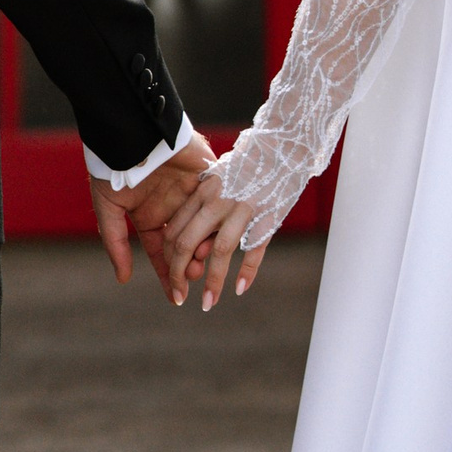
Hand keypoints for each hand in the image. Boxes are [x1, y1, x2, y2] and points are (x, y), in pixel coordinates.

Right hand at [88, 134, 211, 291]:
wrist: (131, 129)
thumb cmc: (114, 167)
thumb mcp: (110, 208)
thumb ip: (116, 243)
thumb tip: (123, 279)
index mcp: (150, 216)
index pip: (163, 253)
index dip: (169, 275)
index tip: (176, 298)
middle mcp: (173, 207)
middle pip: (188, 244)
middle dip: (190, 263)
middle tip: (193, 275)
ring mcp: (191, 190)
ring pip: (206, 225)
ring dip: (207, 243)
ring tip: (206, 256)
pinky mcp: (208, 173)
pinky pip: (219, 198)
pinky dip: (222, 215)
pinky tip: (224, 231)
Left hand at [159, 164, 265, 313]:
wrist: (282, 147)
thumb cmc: (247, 167)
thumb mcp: (218, 182)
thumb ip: (205, 211)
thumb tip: (198, 249)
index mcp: (202, 192)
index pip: (174, 232)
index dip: (169, 261)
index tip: (172, 280)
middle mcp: (218, 200)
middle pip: (188, 243)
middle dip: (180, 276)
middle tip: (180, 298)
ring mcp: (243, 208)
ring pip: (220, 251)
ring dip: (212, 282)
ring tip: (208, 304)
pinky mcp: (267, 216)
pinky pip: (254, 248)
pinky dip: (247, 270)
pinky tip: (240, 288)